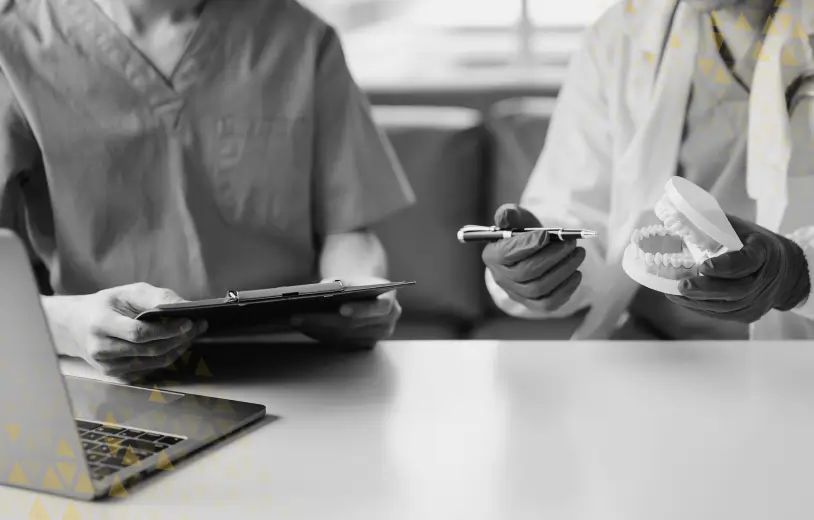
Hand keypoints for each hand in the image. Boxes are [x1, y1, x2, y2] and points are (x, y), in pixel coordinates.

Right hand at [44, 283, 207, 380]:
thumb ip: (155, 297)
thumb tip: (185, 305)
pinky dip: (167, 357)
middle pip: (150, 349)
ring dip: (178, 349)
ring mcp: (108, 367)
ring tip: (192, 334)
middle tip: (198, 327)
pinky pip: (149, 369)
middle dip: (179, 338)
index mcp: (100, 324)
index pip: (139, 333)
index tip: (189, 322)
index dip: (167, 329)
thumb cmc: (105, 305)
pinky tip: (176, 345)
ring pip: (153, 362)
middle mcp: (101, 349)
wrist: (76, 326)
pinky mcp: (116, 376)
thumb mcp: (127, 292)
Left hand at [290, 276, 401, 347]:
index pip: (379, 308)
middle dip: (323, 320)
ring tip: (296, 321)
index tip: (341, 309)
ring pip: (344, 336)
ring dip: (318, 329)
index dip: (360, 309)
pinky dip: (321, 335)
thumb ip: (341, 282)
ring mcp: (375, 337)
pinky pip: (340, 343)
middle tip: (299, 316)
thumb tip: (323, 288)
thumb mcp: (352, 278)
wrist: (366, 296)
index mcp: (389, 301)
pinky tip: (305, 328)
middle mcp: (387, 323)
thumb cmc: (358, 284)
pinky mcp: (363, 346)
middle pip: (353, 325)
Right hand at [482, 204, 585, 311]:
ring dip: (563, 270)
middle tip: (571, 243)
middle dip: (552, 256)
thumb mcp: (517, 220)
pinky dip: (566, 289)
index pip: (506, 253)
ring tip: (578, 254)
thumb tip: (505, 215)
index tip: (547, 235)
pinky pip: (549, 303)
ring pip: (540, 288)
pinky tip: (576, 274)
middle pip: (526, 272)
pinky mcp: (532, 304)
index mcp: (492, 255)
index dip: (527, 245)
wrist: (532, 254)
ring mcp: (516, 294)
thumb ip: (510, 214)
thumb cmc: (523, 234)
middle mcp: (501, 277)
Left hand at [666, 215, 810, 322]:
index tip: (704, 265)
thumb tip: (672, 215)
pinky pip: (722, 313)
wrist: (785, 270)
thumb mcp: (739, 229)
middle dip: (706, 289)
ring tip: (673, 292)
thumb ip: (713, 225)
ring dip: (697, 300)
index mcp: (763, 252)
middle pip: (736, 290)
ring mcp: (758, 301)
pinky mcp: (749, 314)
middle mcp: (764, 279)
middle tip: (682, 285)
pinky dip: (700, 307)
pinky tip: (683, 299)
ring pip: (726, 306)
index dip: (725, 265)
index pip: (747, 261)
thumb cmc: (752, 244)